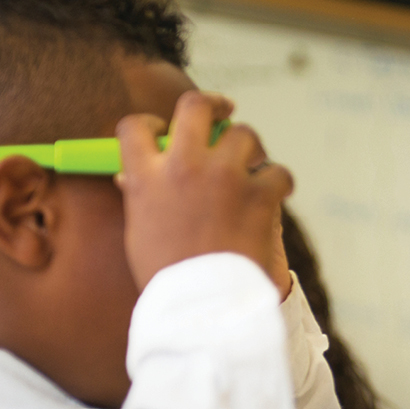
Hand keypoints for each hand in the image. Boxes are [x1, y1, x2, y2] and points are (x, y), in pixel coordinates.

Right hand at [116, 91, 293, 290]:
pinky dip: (279, 182)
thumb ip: (139, 197)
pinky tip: (275, 194)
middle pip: (196, 107)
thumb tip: (130, 176)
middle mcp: (184, 166)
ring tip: (252, 165)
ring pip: (245, 134)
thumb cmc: (169, 275)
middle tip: (224, 109)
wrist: (204, 304)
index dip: (152, 124)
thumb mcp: (140, 233)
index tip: (165, 130)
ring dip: (250, 147)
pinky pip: (278, 172)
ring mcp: (224, 177)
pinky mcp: (260, 195)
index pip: (136, 126)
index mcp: (146, 176)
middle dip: (212, 104)